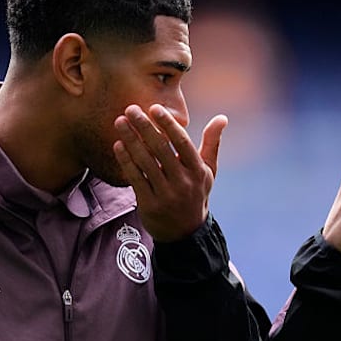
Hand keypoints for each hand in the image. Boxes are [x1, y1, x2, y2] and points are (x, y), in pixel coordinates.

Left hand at [113, 104, 225, 241]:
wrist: (185, 232)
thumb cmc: (196, 193)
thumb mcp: (208, 171)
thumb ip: (212, 143)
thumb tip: (222, 118)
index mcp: (198, 171)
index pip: (182, 143)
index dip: (168, 124)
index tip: (154, 108)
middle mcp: (183, 182)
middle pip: (161, 149)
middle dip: (144, 127)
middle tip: (130, 109)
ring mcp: (166, 195)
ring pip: (145, 162)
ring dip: (131, 140)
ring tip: (120, 122)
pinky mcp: (149, 204)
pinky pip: (135, 178)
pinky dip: (126, 161)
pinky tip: (118, 145)